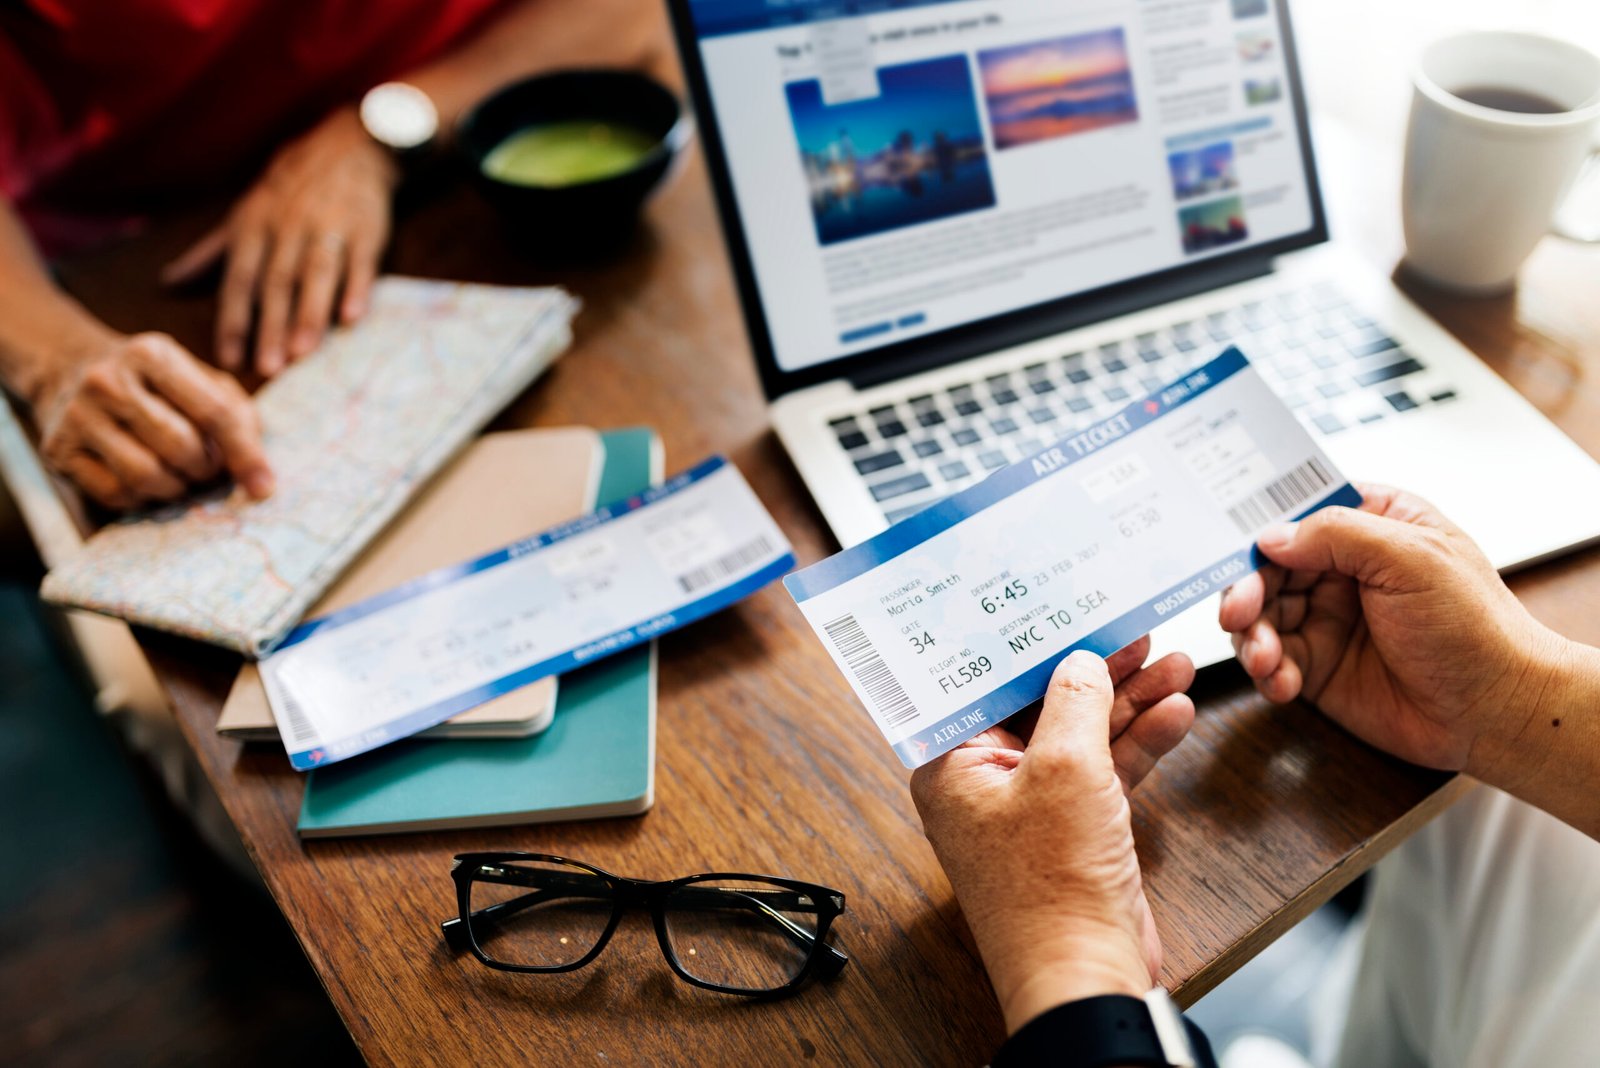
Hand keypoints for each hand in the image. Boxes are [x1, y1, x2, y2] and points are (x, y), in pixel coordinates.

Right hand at [34, 332, 272, 509]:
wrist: (69, 369)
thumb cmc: (154, 383)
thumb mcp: (196, 379)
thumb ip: (235, 415)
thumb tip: (259, 476)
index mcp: (152, 354)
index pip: (214, 412)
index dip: (246, 454)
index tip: (264, 486)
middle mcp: (108, 380)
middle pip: (181, 448)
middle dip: (206, 470)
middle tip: (208, 470)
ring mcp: (78, 415)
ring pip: (147, 476)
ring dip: (177, 488)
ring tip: (182, 477)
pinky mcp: (58, 449)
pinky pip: (116, 494)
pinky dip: (143, 499)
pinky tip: (148, 483)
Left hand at [163, 107, 396, 375]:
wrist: (346, 149)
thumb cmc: (289, 190)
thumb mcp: (244, 214)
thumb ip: (210, 252)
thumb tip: (167, 282)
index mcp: (253, 228)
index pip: (238, 280)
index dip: (233, 320)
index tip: (229, 359)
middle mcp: (286, 228)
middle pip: (276, 284)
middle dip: (271, 327)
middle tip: (268, 368)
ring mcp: (327, 228)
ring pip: (315, 275)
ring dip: (309, 314)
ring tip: (304, 353)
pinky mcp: (365, 230)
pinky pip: (359, 263)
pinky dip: (356, 288)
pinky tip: (351, 317)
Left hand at [910, 639, 1194, 1032]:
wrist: (1088, 973)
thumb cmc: (1053, 887)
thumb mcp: (1066, 768)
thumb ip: (1075, 701)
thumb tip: (1082, 660)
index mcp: (950, 763)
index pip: (982, 682)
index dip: (1025, 642)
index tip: (1058, 603)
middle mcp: (983, 782)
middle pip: (1038, 703)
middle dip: (1093, 667)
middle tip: (1133, 626)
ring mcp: (1031, 807)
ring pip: (1080, 734)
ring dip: (1127, 699)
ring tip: (1174, 659)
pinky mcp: (1074, 830)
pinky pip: (1105, 771)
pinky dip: (1139, 743)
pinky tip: (1175, 711)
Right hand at [1218, 485, 1566, 778]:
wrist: (1496, 712)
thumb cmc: (1476, 628)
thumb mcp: (1412, 558)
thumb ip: (1338, 534)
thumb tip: (1270, 537)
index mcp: (1373, 524)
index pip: (1299, 512)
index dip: (1263, 528)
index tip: (1241, 549)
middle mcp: (1344, 569)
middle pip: (1267, 567)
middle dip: (1246, 591)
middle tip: (1239, 613)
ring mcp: (1328, 619)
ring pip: (1259, 616)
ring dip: (1251, 636)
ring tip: (1266, 658)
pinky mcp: (1318, 667)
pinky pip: (1271, 662)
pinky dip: (1266, 672)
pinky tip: (1282, 683)